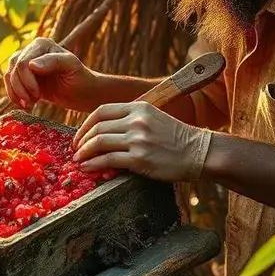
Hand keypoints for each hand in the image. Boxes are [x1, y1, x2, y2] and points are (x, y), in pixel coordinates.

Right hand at [3, 37, 96, 109]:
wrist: (82, 92)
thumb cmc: (81, 78)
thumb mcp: (71, 66)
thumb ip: (53, 61)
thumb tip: (31, 65)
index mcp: (42, 44)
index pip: (23, 63)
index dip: (27, 81)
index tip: (38, 96)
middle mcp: (31, 50)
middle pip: (14, 69)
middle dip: (21, 89)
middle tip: (33, 102)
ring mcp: (26, 63)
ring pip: (9, 76)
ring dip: (17, 93)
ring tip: (30, 104)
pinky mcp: (24, 76)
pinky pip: (10, 84)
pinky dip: (14, 96)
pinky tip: (26, 104)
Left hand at [72, 101, 211, 181]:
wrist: (199, 152)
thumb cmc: (176, 138)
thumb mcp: (153, 118)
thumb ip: (131, 120)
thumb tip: (104, 131)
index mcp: (139, 107)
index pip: (101, 111)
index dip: (85, 124)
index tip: (79, 136)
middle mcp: (136, 120)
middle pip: (97, 127)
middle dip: (81, 140)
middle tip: (75, 151)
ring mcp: (138, 139)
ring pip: (99, 142)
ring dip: (84, 153)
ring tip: (78, 160)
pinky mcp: (140, 159)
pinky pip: (108, 160)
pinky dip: (93, 164)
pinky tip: (88, 168)